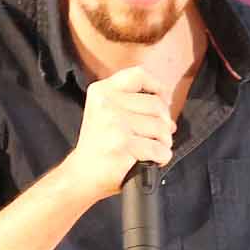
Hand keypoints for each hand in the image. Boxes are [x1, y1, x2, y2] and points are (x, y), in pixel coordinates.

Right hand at [63, 67, 172, 201]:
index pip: (138, 75)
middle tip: (157, 136)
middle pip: (156, 104)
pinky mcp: (122, 145)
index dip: (157, 87)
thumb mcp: (107, 112)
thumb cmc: (99, 145)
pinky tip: (152, 160)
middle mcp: (106, 103)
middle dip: (164, 123)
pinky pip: (158, 149)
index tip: (163, 101)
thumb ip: (133, 102)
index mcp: (102, 91)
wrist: (81, 175)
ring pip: (160, 127)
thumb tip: (168, 105)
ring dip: (164, 142)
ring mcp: (114, 124)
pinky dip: (162, 157)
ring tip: (153, 148)